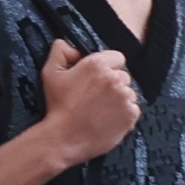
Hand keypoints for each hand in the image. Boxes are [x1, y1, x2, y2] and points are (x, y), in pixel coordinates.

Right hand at [36, 40, 143, 166]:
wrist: (63, 139)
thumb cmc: (57, 107)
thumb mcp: (50, 73)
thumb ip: (61, 51)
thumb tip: (72, 45)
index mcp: (97, 64)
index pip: (118, 57)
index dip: (108, 67)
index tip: (97, 80)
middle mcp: (114, 78)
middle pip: (124, 76)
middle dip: (114, 84)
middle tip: (97, 97)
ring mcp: (124, 97)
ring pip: (130, 93)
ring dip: (120, 100)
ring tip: (102, 110)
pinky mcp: (130, 115)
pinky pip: (134, 110)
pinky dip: (125, 115)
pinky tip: (109, 120)